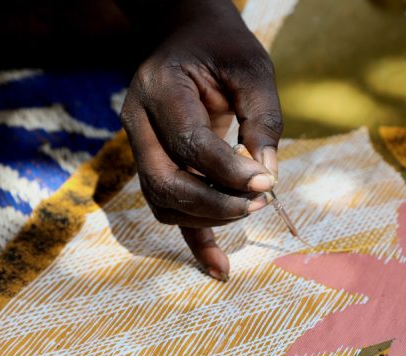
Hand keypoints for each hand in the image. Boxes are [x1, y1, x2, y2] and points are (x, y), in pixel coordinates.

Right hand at [120, 0, 282, 280]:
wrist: (185, 37)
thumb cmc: (223, 49)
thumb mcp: (252, 69)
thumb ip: (263, 118)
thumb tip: (267, 177)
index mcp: (159, 88)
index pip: (189, 143)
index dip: (229, 171)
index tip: (267, 185)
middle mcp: (138, 120)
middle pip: (164, 181)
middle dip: (213, 203)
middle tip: (257, 204)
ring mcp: (139, 145)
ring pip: (162, 201)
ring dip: (206, 218)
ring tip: (250, 210)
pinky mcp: (154, 165)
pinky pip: (169, 209)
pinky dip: (195, 240)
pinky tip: (220, 267)